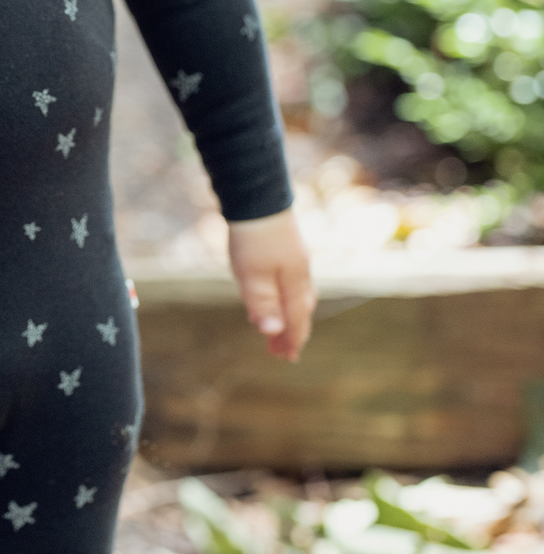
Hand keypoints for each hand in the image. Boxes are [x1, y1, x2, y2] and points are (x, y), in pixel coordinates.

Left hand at [227, 209, 313, 361]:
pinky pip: (287, 281)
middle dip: (291, 332)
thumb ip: (263, 303)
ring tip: (276, 329)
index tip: (287, 358)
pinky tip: (272, 295)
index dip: (291, 340)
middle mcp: (300, 272)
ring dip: (286, 315)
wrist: (257, 195)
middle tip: (281, 352)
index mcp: (295, 283)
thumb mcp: (253, 274)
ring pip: (294, 295)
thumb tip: (272, 333)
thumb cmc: (253, 236)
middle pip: (299, 309)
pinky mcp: (284, 248)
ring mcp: (294, 259)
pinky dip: (282, 297)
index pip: (296, 319)